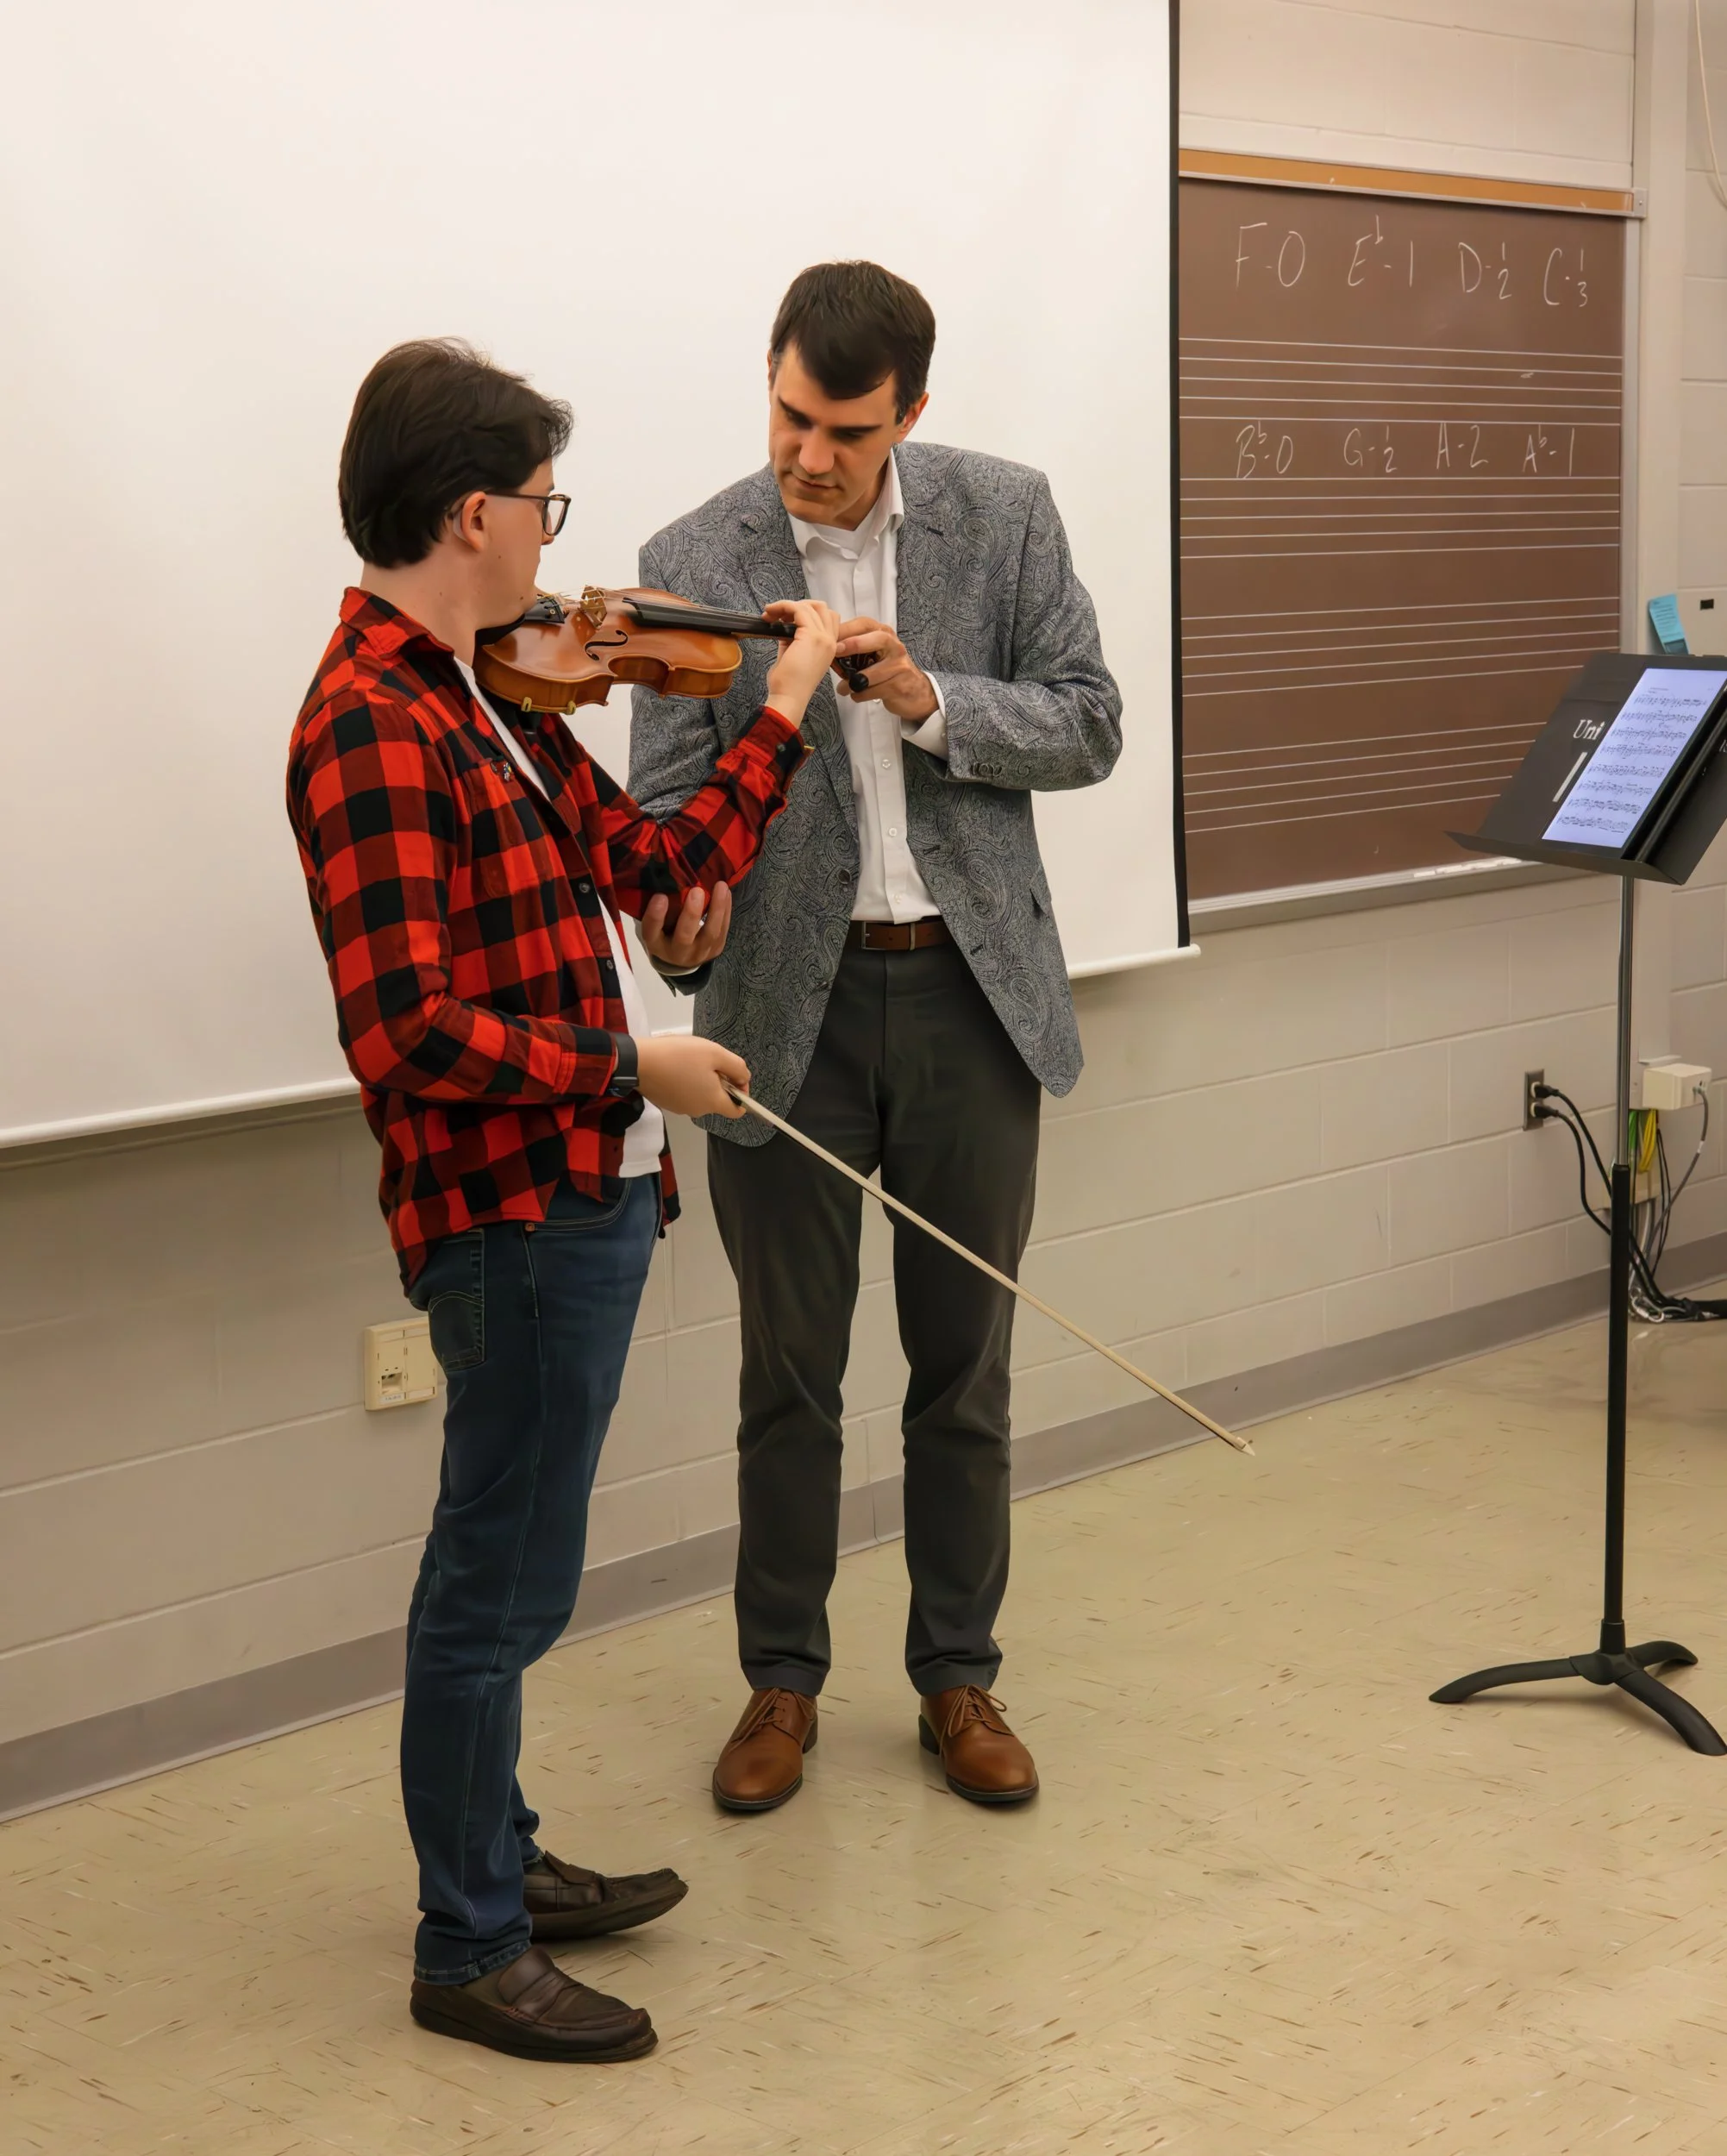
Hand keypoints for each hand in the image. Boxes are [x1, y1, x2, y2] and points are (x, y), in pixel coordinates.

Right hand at [634, 1034, 750, 1118]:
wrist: (638, 1062)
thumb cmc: (678, 1056)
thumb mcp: (715, 1053)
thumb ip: (737, 1067)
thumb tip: (744, 1079)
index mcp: (713, 1102)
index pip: (737, 1111)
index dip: (742, 1093)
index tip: (734, 1076)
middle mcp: (698, 1110)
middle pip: (718, 1099)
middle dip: (718, 1081)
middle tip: (707, 1060)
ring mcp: (681, 1108)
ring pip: (701, 1095)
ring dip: (701, 1080)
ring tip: (689, 1061)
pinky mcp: (667, 1103)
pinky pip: (685, 1094)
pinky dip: (686, 1082)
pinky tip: (676, 1066)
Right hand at [639, 880, 731, 969]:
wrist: (681, 959)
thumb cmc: (665, 934)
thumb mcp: (655, 925)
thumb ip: (659, 910)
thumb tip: (671, 880)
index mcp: (656, 945)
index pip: (651, 931)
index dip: (655, 915)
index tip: (660, 896)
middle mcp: (677, 953)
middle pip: (684, 936)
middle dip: (691, 913)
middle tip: (697, 891)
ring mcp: (699, 953)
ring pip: (710, 933)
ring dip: (717, 908)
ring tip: (720, 886)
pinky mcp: (716, 949)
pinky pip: (723, 929)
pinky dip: (726, 909)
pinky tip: (726, 893)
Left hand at [762, 598, 840, 724]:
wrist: (789, 698)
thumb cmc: (789, 685)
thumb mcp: (792, 655)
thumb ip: (792, 639)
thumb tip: (784, 626)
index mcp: (828, 647)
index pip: (826, 619)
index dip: (806, 613)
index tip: (785, 619)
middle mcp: (829, 641)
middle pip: (822, 608)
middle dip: (800, 605)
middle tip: (780, 614)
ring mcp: (823, 638)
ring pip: (811, 606)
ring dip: (788, 605)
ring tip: (772, 614)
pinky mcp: (812, 636)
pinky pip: (798, 609)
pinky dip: (783, 606)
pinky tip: (771, 613)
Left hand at [832, 617, 938, 721]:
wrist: (916, 692)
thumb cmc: (890, 671)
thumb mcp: (875, 653)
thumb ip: (855, 648)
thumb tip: (827, 648)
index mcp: (885, 634)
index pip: (865, 625)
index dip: (846, 630)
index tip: (829, 636)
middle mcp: (894, 647)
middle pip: (877, 639)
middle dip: (854, 643)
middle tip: (836, 651)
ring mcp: (899, 666)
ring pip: (870, 673)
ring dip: (851, 683)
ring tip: (843, 688)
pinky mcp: (899, 686)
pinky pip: (872, 691)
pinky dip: (859, 695)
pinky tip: (857, 694)